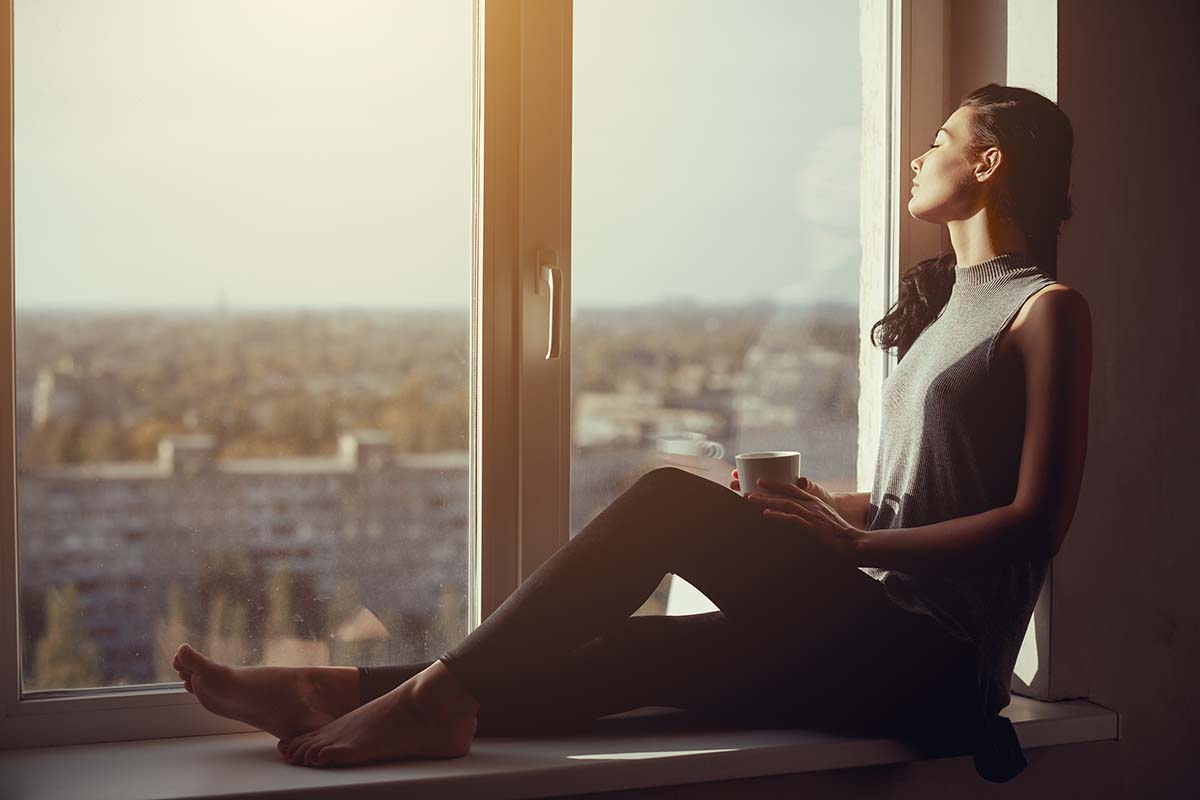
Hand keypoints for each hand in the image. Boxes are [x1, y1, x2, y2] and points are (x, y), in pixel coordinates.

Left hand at [741, 477, 864, 564]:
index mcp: (814, 501)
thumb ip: (810, 512)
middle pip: (784, 493)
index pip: (791, 487)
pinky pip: (792, 518)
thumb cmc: (838, 532)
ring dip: (766, 500)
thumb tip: (794, 514)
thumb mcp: (823, 516)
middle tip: (748, 490)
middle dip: (765, 491)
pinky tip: (767, 514)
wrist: (852, 542)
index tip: (760, 481)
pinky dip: (778, 515)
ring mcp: (811, 515)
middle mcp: (811, 504)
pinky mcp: (812, 527)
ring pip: (785, 503)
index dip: (775, 483)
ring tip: (751, 500)